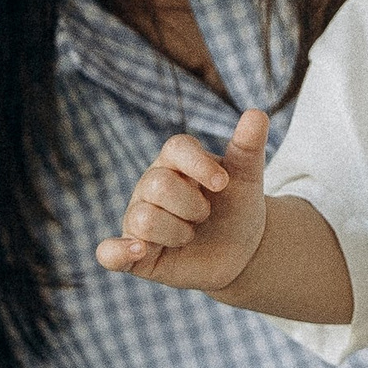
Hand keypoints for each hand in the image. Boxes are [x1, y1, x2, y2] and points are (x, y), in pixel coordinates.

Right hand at [97, 108, 272, 292]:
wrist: (239, 251)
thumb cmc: (237, 208)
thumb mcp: (247, 179)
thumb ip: (247, 148)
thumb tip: (257, 113)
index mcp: (174, 161)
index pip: (175, 148)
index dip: (199, 165)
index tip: (223, 185)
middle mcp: (149, 186)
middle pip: (159, 186)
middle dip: (193, 208)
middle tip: (204, 216)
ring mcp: (138, 219)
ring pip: (144, 219)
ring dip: (178, 233)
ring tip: (189, 236)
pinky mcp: (133, 254)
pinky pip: (110, 253)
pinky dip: (117, 252)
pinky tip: (138, 251)